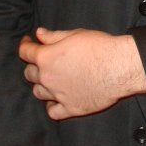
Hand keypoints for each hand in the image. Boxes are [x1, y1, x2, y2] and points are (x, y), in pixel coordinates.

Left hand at [20, 29, 145, 119]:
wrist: (120, 67)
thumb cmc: (100, 47)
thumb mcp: (75, 34)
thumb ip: (53, 36)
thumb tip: (39, 34)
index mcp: (46, 58)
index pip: (25, 52)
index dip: (25, 45)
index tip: (28, 43)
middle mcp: (48, 78)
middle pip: (29, 74)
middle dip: (34, 66)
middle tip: (43, 61)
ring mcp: (58, 95)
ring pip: (38, 93)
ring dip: (41, 85)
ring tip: (50, 80)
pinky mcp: (71, 108)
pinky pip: (52, 112)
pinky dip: (51, 106)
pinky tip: (56, 100)